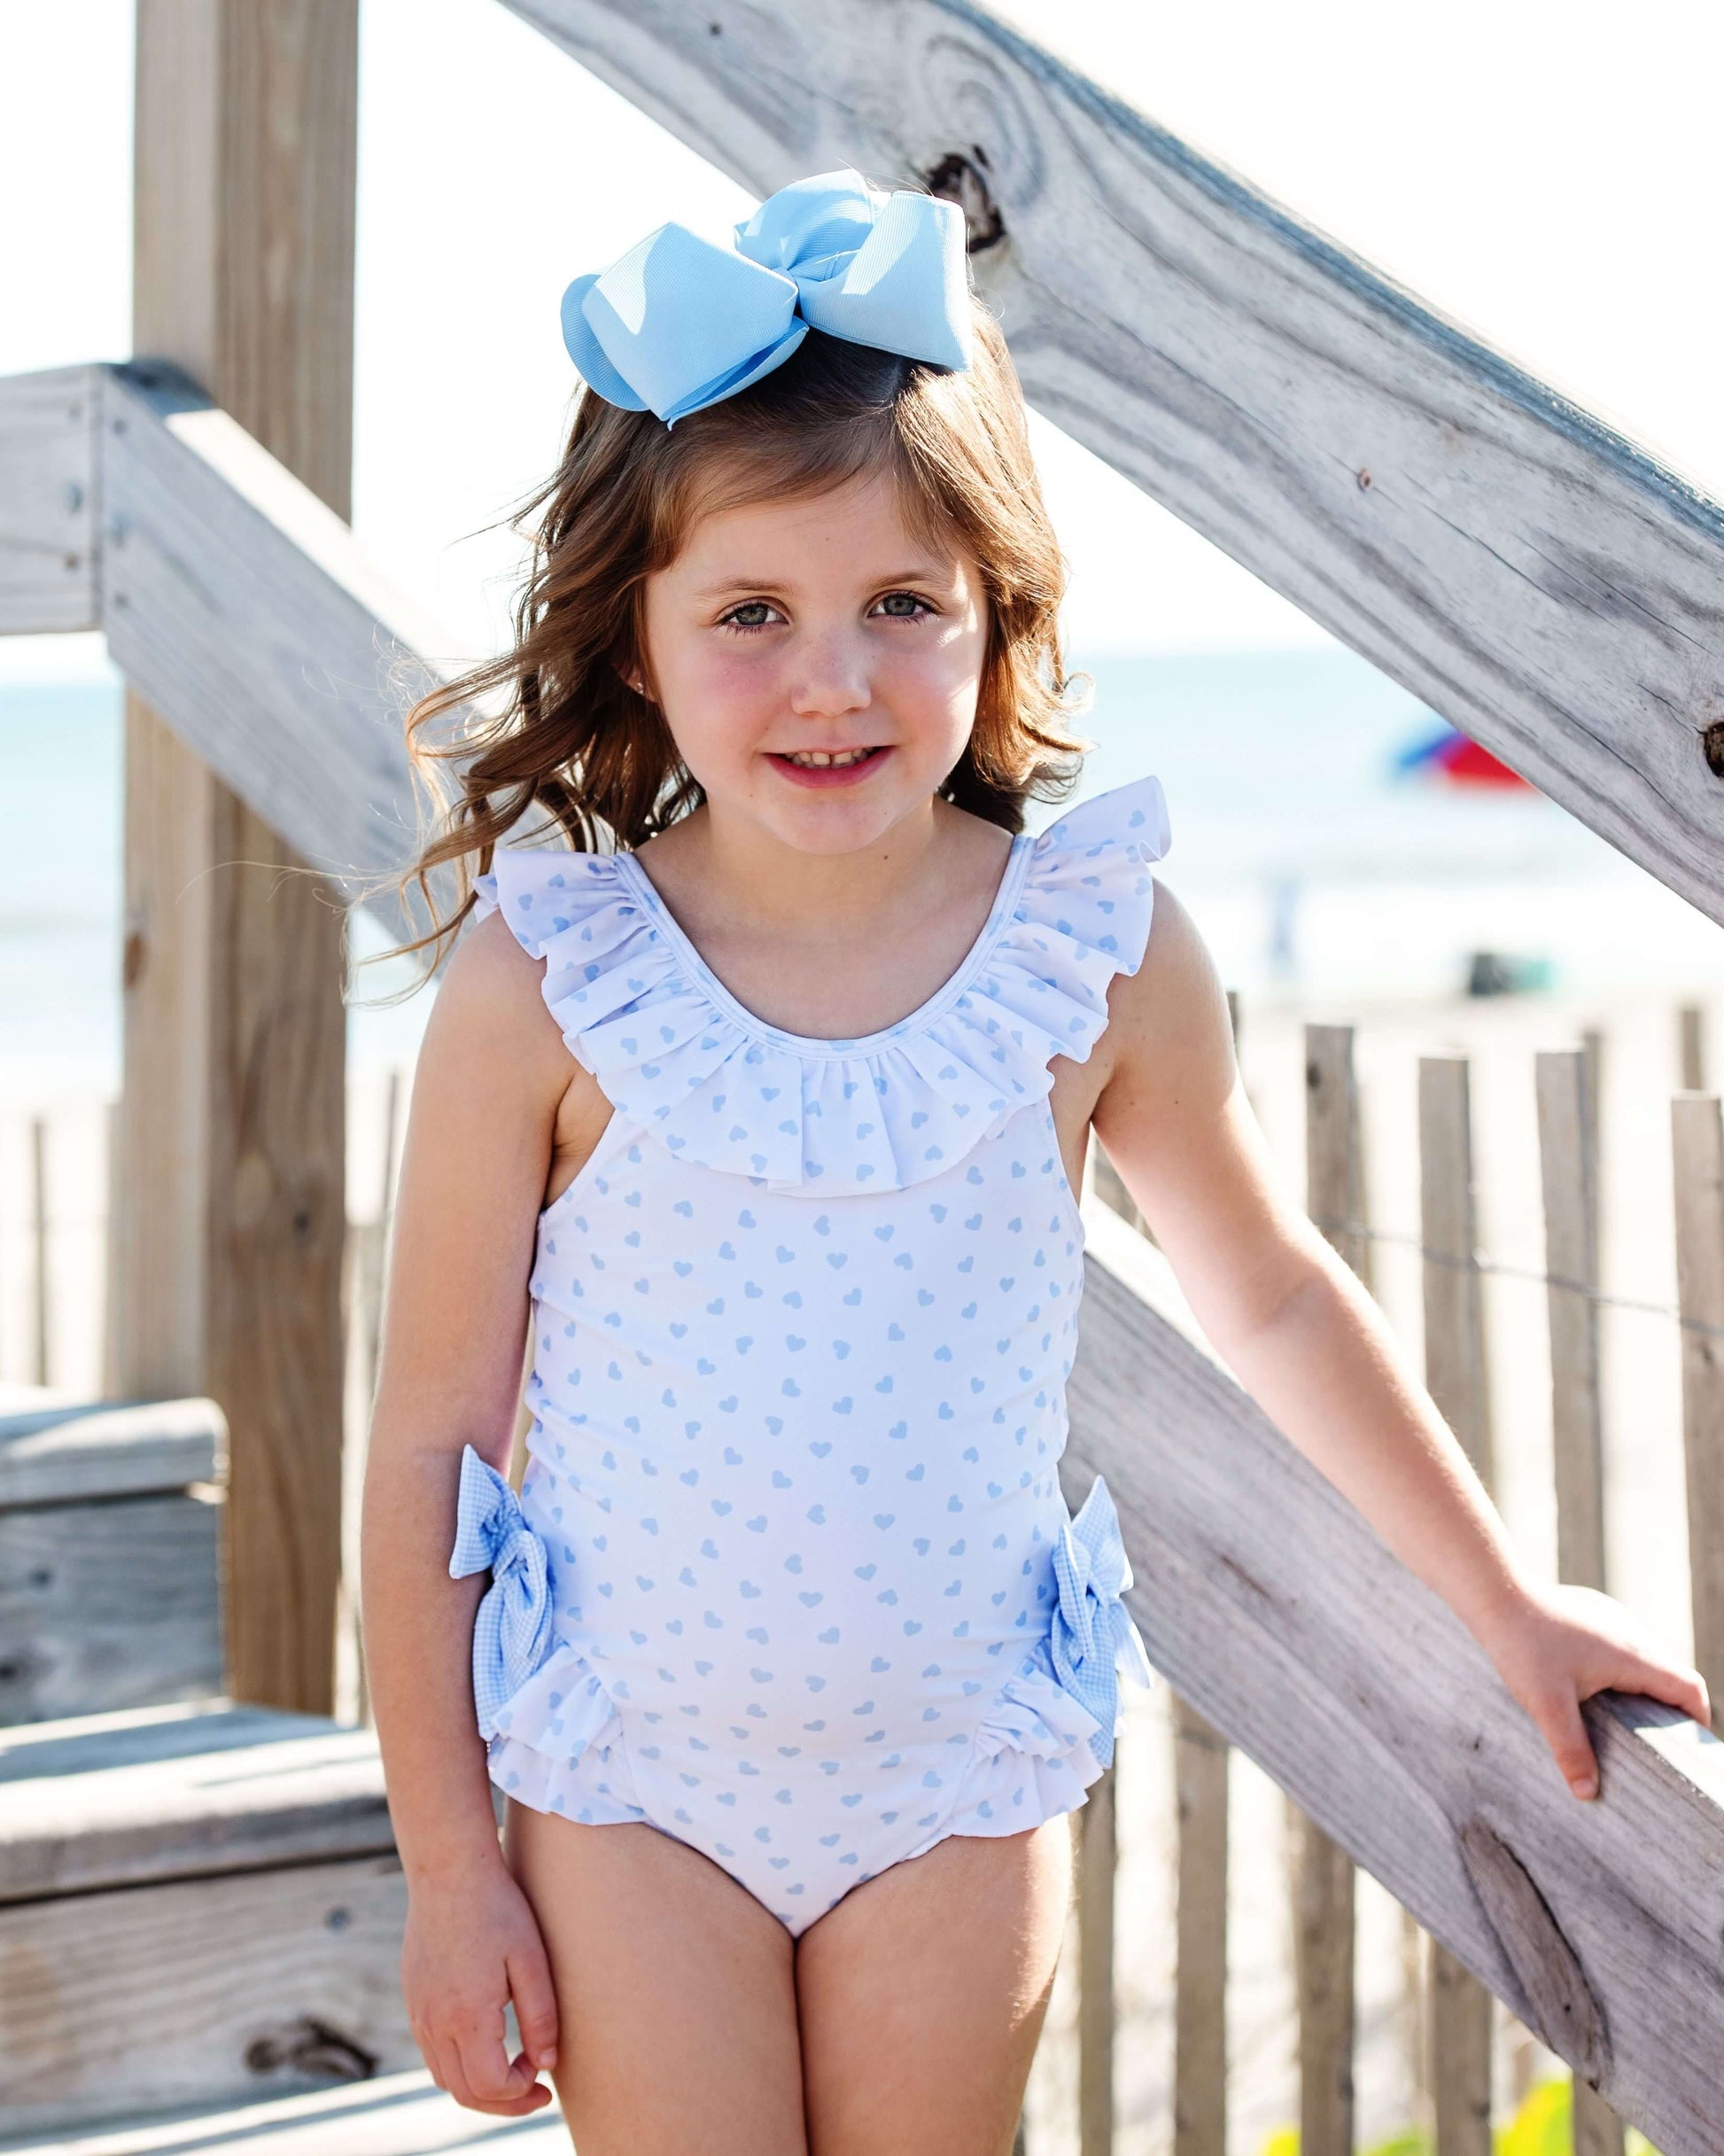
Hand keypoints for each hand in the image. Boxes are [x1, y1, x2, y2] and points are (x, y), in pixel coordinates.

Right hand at [402, 1862, 559, 2114]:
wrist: (448, 1870)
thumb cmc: (497, 1908)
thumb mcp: (530, 1959)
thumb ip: (540, 2016)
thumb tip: (546, 2063)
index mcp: (466, 2016)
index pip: (490, 2086)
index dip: (521, 2094)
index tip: (545, 2078)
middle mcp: (435, 2023)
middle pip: (464, 2093)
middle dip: (503, 2103)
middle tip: (536, 2091)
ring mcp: (419, 2013)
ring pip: (444, 2077)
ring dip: (479, 2087)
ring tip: (513, 2072)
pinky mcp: (414, 1999)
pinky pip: (432, 2052)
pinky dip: (459, 2065)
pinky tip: (486, 2045)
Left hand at [1478, 1579, 1710, 1799]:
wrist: (1496, 1595)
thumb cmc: (1523, 1646)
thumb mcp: (1547, 1705)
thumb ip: (1571, 1749)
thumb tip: (1587, 1792)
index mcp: (1633, 1655)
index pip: (1689, 1687)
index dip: (1697, 1719)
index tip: (1687, 1746)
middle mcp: (1630, 1634)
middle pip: (1671, 1674)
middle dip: (1670, 1709)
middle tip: (1655, 1743)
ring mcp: (1611, 1620)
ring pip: (1646, 1658)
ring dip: (1645, 1687)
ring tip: (1627, 1722)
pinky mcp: (1592, 1615)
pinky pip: (1622, 1647)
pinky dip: (1623, 1671)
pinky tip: (1596, 1689)